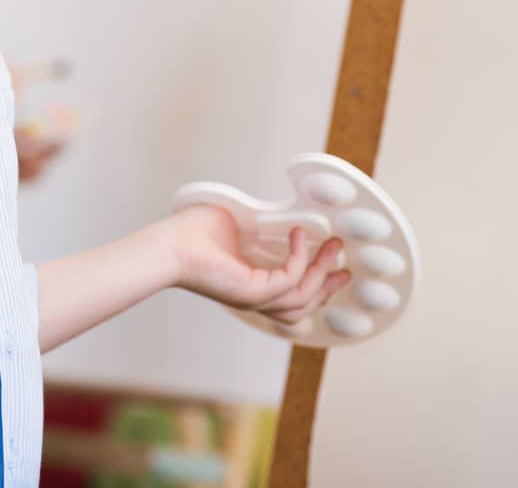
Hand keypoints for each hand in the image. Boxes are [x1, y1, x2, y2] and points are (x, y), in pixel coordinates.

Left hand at [164, 204, 350, 326]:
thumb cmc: (193, 233)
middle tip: (347, 265)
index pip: (292, 296)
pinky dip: (300, 257)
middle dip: (328, 285)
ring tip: (334, 245)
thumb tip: (286, 213)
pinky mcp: (252, 292)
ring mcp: (254, 298)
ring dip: (322, 272)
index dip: (317, 285)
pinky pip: (290, 279)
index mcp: (253, 285)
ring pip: (303, 298)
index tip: (335, 265)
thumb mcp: (240, 227)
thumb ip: (264, 227)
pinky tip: (299, 234)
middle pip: (304, 305)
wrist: (170, 244)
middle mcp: (255, 297)